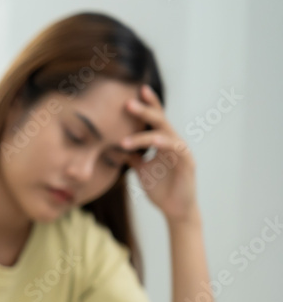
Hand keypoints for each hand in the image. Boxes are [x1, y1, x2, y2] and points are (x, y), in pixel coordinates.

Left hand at [122, 84, 198, 223]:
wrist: (175, 210)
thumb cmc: (160, 189)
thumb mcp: (141, 170)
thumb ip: (131, 156)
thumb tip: (113, 146)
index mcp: (163, 141)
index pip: (155, 119)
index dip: (148, 104)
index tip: (134, 91)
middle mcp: (174, 142)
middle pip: (160, 120)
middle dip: (144, 111)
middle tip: (127, 103)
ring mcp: (182, 151)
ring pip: (165, 133)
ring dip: (145, 133)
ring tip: (126, 138)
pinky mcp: (187, 162)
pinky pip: (176, 148)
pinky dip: (163, 143)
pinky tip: (152, 141)